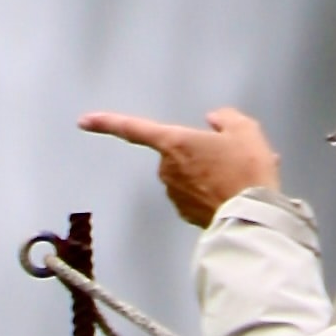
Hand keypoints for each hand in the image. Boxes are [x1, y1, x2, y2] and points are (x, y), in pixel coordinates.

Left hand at [80, 103, 280, 229]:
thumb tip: (214, 120)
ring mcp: (174, 194)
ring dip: (205, 175)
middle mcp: (167, 169)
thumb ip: (226, 118)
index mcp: (174, 143)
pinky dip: (208, 193)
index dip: (107, 122)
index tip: (83, 121)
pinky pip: (194, 196)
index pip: (134, 129)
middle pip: (176, 154)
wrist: (252, 216)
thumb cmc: (246, 170)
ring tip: (237, 178)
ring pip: (187, 176)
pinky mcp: (185, 214)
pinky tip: (233, 194)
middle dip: (196, 155)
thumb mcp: (245, 130)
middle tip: (229, 157)